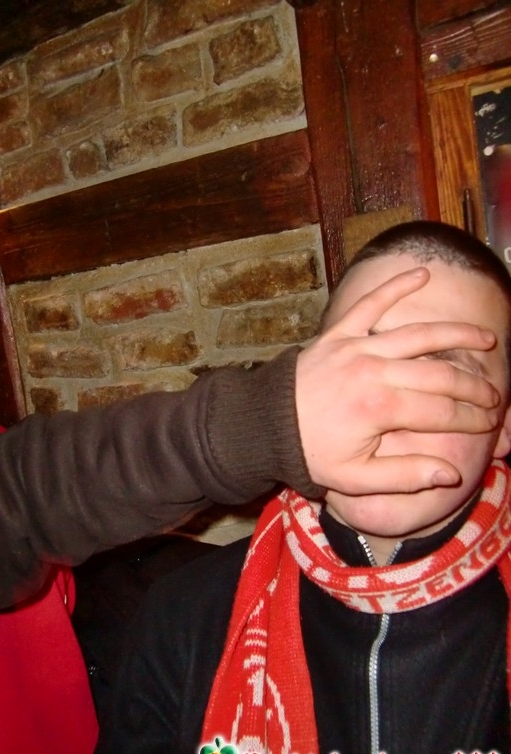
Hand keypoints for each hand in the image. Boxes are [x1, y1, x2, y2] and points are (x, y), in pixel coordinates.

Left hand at [295, 267, 498, 493]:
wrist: (265, 425)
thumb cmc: (310, 452)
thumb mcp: (354, 479)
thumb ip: (404, 476)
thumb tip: (450, 474)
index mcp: (379, 409)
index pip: (442, 412)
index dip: (472, 419)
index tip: (490, 423)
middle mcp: (373, 372)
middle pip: (439, 374)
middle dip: (474, 386)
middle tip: (494, 396)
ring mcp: (357, 347)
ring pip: (418, 335)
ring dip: (456, 335)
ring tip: (486, 340)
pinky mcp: (339, 333)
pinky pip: (371, 304)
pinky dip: (395, 287)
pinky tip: (422, 274)